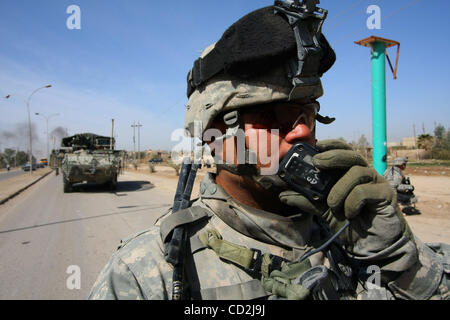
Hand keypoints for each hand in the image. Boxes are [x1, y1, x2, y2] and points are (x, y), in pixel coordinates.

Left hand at [280, 139, 410, 256]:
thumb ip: (306, 200)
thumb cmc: (349, 224)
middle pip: (351, 154)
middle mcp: (364, 173)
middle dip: (332, 156)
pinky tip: (350, 213)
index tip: (314, 147)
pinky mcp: (386, 195)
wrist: (371, 247)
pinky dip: (352, 201)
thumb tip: (283, 195)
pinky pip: (365, 190)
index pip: (342, 150)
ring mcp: (377, 182)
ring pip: (357, 171)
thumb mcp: (323, 210)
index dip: (329, 145)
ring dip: (339, 188)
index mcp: (349, 172)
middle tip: (317, 163)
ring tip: (332, 205)